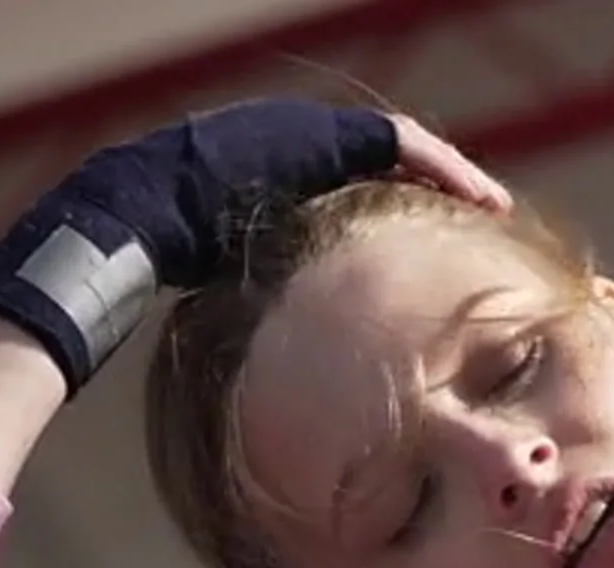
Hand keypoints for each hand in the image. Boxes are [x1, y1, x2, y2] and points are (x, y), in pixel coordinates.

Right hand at [0, 101, 508, 392]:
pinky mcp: (313, 133)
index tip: (434, 256)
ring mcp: (297, 135)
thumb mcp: (221, 298)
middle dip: (430, 195)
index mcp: (268, 187)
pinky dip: (439, 165)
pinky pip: (394, 141)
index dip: (392, 219)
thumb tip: (270, 389)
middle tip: (481, 223)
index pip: (344, 195)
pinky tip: (478, 194)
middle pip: (376, 169)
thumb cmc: (151, 279)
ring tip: (493, 205)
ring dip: (448, 178)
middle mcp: (285, 150)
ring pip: (394, 150)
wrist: (120, 227)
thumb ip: (253, 313)